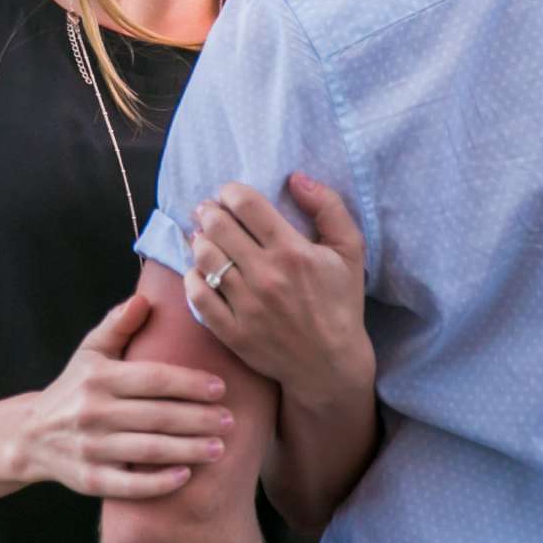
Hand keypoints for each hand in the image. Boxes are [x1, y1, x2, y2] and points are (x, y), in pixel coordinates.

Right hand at [19, 294, 235, 498]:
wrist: (30, 435)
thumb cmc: (74, 387)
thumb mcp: (90, 351)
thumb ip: (118, 324)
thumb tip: (143, 300)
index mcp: (99, 377)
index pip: (154, 379)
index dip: (190, 383)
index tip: (220, 388)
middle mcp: (93, 412)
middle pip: (157, 416)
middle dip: (198, 419)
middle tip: (230, 421)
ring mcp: (90, 448)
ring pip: (148, 450)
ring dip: (188, 450)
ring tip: (219, 448)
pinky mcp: (88, 480)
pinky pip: (128, 485)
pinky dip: (158, 483)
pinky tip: (186, 476)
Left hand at [184, 174, 371, 407]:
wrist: (330, 365)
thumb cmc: (341, 303)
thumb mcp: (350, 250)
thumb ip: (328, 207)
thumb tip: (296, 177)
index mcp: (292, 251)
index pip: (246, 205)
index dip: (230, 192)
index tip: (228, 194)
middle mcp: (266, 276)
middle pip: (218, 227)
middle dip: (208, 211)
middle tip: (207, 211)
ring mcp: (246, 305)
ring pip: (204, 258)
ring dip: (198, 240)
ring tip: (202, 236)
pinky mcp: (232, 331)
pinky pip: (197, 296)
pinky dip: (192, 277)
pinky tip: (199, 270)